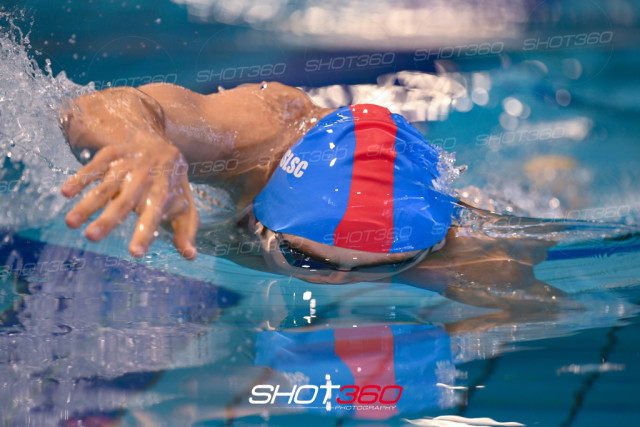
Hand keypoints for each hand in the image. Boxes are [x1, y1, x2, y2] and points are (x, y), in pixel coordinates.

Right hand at [61, 141, 198, 258]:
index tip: (135, 253)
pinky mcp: (111, 155)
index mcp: (163, 194)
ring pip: (105, 186)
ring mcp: (127, 166)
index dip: (144, 233)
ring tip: (71, 223)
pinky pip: (95, 166)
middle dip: (108, 219)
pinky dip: (81, 178)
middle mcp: (145, 179)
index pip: (154, 216)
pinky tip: (66, 192)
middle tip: (91, 238)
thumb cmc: (171, 187)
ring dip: (87, 204)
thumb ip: (186, 232)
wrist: (162, 146)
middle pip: (125, 202)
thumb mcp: (184, 208)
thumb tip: (190, 256)